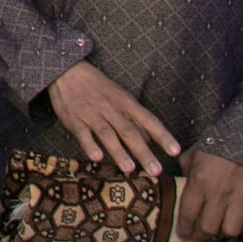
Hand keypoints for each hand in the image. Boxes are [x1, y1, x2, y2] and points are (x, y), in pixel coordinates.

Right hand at [47, 61, 180, 174]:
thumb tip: (150, 140)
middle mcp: (110, 108)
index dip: (162, 135)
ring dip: (119, 152)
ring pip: (107, 133)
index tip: (175, 151)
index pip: (148, 120)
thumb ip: (135, 119)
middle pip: (129, 131)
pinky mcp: (73, 118)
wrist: (67, 71)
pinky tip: (97, 157)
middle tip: (155, 170)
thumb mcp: (120, 97)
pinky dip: (89, 145)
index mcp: (125, 102)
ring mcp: (91, 113)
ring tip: (130, 169)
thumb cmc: (98, 87)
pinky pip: (82, 133)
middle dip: (143, 152)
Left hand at [176, 149, 242, 240]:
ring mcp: (242, 197)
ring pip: (231, 231)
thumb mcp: (192, 156)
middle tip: (200, 234)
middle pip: (209, 228)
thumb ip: (186, 173)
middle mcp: (220, 193)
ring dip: (224, 233)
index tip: (184, 235)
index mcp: (199, 182)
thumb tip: (183, 189)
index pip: (188, 214)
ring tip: (220, 228)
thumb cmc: (215, 145)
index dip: (185, 228)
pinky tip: (239, 222)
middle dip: (202, 234)